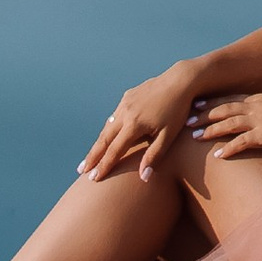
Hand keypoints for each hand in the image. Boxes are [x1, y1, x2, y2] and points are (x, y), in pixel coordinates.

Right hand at [79, 65, 201, 183]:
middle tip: (81, 171)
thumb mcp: (169, 136)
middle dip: (93, 156)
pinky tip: (106, 136)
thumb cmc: (177, 111)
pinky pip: (115, 115)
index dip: (104, 166)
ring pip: (107, 126)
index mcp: (134, 124)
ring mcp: (125, 102)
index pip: (114, 150)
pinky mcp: (128, 96)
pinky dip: (108, 128)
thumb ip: (154, 156)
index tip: (93, 179)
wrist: (179, 81)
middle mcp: (125, 113)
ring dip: (99, 143)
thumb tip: (143, 178)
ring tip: (91, 157)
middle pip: (104, 139)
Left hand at [187, 90, 261, 160]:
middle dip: (203, 115)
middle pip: (223, 109)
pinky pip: (242, 142)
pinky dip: (228, 148)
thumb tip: (253, 118)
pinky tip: (218, 155)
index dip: (210, 102)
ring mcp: (260, 120)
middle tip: (186, 120)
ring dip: (209, 130)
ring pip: (228, 123)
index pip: (228, 99)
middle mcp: (255, 106)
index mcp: (257, 99)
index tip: (195, 106)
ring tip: (194, 137)